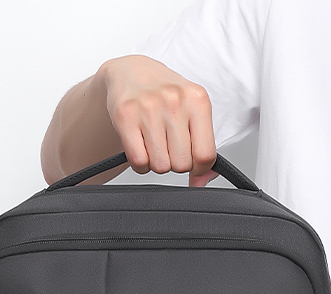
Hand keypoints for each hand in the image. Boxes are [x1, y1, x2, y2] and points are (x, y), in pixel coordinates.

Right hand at [98, 55, 219, 186]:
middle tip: (169, 148)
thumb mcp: (193, 114)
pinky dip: (140, 164)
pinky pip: (139, 162)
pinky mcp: (125, 115)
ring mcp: (148, 107)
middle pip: (182, 164)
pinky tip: (141, 148)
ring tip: (155, 145)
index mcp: (197, 99)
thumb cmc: (166, 96)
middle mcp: (174, 100)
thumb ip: (203, 149)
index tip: (192, 164)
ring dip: (157, 163)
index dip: (199, 168)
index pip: (205, 155)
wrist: (132, 72)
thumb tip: (202, 183)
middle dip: (175, 163)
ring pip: (160, 166)